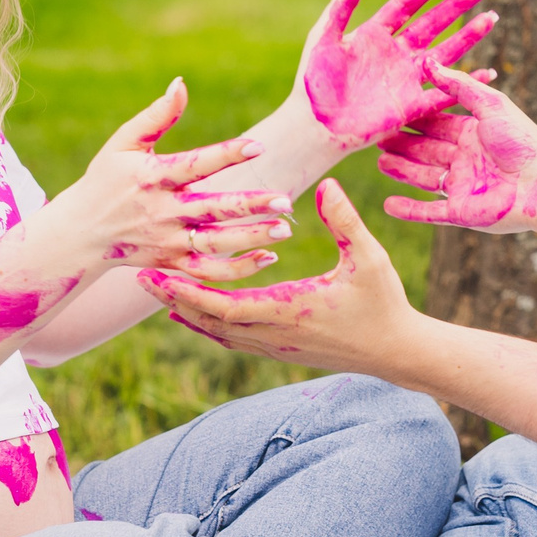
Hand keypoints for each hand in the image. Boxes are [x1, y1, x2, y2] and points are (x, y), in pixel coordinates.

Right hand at [50, 80, 293, 278]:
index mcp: (152, 178)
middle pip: (211, 209)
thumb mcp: (123, 144)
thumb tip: (181, 83)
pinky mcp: (172, 264)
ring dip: (251, 240)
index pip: (194, 165)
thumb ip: (156, 116)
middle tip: (284, 200)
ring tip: (284, 230)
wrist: (80, 233)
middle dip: (249, 206)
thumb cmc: (105, 180)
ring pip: (215, 245)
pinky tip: (268, 258)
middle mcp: (161, 212)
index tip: (257, 145)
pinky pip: (208, 272)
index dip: (226, 155)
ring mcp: (167, 242)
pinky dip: (238, 270)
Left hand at [137, 179, 418, 373]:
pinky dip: (208, 326)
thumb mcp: (370, 258)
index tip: (158, 273)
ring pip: (218, 334)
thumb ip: (345, 221)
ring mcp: (276, 347)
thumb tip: (326, 185)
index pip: (224, 306)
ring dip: (187, 313)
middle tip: (141, 277)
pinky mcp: (281, 351)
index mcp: (289, 310)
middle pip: (209, 322)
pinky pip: (234, 340)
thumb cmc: (385, 303)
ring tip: (158, 291)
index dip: (187, 291)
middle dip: (174, 299)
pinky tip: (194, 313)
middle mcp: (275, 335)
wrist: (396, 351)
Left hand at [297, 0, 497, 150]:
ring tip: (490, 18)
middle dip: (458, 6)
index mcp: (374, 35)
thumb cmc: (312, 82)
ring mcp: (405, 79)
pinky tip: (489, 72)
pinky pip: (444, 93)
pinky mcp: (410, 106)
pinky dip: (466, 84)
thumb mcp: (324, 36)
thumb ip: (342, 3)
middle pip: (434, 23)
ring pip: (445, 53)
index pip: (408, 5)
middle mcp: (395, 54)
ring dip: (469, 36)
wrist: (311, 125)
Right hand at [375, 65, 536, 232]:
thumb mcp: (490, 104)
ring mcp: (462, 187)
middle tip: (376, 137)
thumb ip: (459, 84)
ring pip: (423, 177)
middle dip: (402, 144)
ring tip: (379, 161)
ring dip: (401, 171)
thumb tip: (428, 61)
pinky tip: (388, 204)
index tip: (391, 111)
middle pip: (426, 150)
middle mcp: (466, 160)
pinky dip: (409, 210)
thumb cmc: (522, 141)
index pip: (436, 124)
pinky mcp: (460, 212)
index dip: (414, 119)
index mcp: (473, 134)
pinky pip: (428, 212)